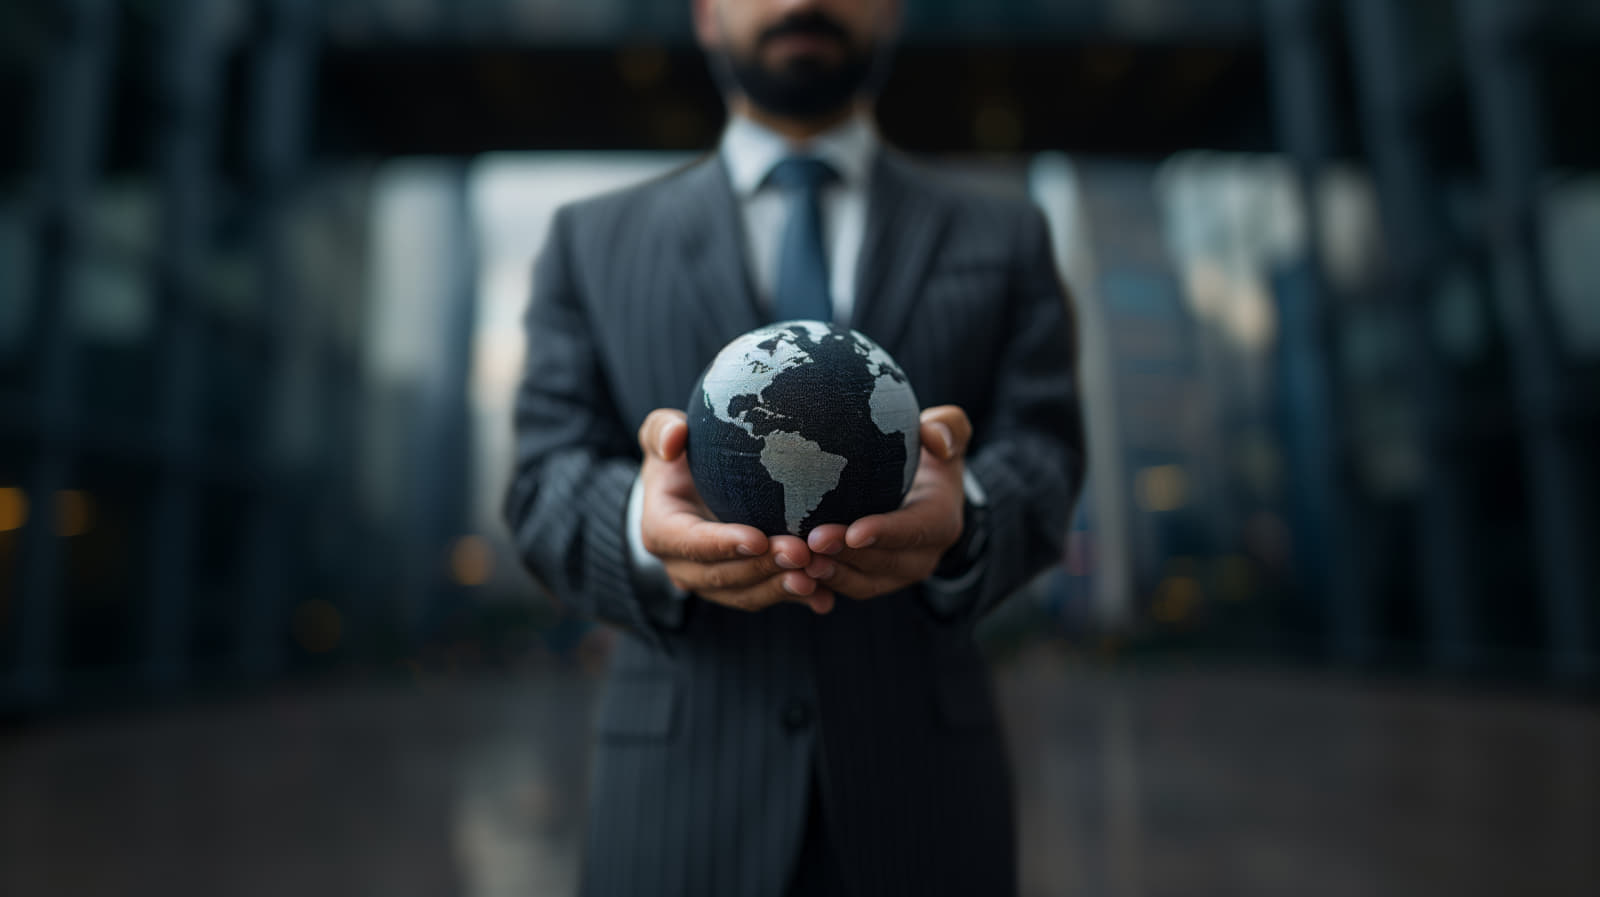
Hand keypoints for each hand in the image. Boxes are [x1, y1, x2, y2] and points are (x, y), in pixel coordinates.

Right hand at [637, 409, 834, 613]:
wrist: (689, 488)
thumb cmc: (679, 456)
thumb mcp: (662, 431)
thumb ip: (663, 430)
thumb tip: (674, 441)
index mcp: (660, 531)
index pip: (689, 543)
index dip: (723, 544)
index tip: (758, 538)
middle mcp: (681, 567)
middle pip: (721, 576)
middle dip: (762, 568)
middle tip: (801, 553)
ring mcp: (710, 584)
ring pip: (745, 596)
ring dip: (781, 588)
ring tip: (816, 574)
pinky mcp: (738, 590)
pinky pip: (765, 598)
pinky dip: (794, 598)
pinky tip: (824, 594)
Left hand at [802, 406, 970, 599]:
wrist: (921, 491)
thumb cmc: (928, 455)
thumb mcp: (946, 433)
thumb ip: (948, 426)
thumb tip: (938, 439)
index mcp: (941, 521)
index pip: (915, 530)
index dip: (885, 533)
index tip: (853, 532)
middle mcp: (922, 556)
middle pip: (885, 563)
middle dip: (848, 556)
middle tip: (812, 541)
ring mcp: (897, 574)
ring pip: (864, 583)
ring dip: (832, 575)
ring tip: (800, 561)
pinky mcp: (874, 581)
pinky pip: (848, 587)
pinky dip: (822, 583)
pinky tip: (794, 571)